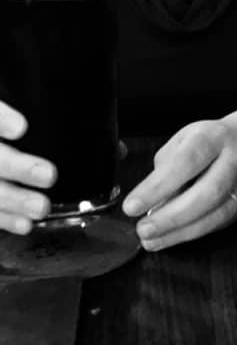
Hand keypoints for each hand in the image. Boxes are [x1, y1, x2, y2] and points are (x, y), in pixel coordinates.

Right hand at [0, 101, 56, 233]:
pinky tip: (26, 225)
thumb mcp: (40, 120)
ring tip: (43, 208)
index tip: (22, 128)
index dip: (4, 120)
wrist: (7, 147)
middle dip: (20, 168)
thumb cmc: (28, 136)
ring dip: (17, 200)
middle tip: (49, 175)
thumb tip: (117, 150)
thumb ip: (69, 131)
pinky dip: (8, 219)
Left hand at [122, 120, 236, 250]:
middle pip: (206, 193)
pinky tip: (171, 238)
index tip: (132, 206)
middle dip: (171, 217)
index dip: (158, 187)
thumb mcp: (182, 141)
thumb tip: (150, 204)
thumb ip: (165, 169)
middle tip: (143, 229)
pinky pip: (218, 224)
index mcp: (213, 138)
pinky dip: (191, 233)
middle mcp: (234, 160)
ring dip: (180, 232)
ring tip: (152, 240)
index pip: (185, 163)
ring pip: (216, 214)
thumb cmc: (209, 142)